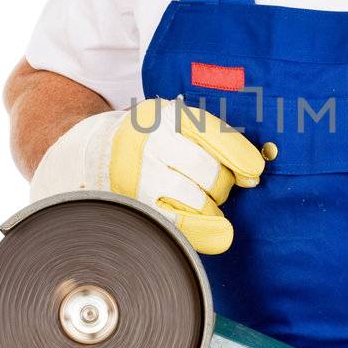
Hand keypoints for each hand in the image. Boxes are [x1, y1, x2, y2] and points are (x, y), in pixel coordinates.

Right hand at [29, 98, 263, 253]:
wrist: (93, 152)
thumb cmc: (150, 140)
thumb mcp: (176, 124)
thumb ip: (213, 139)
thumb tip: (254, 172)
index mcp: (165, 116)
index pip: (216, 136)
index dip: (242, 158)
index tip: (254, 172)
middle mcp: (150, 144)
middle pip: (209, 173)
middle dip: (222, 184)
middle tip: (215, 185)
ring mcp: (138, 177)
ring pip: (197, 202)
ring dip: (210, 207)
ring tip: (200, 200)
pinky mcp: (135, 206)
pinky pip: (179, 226)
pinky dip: (205, 232)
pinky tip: (218, 232)